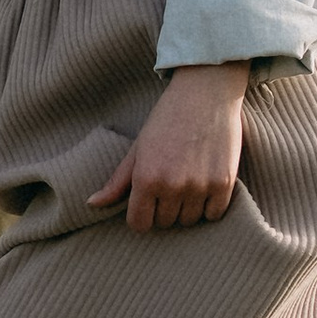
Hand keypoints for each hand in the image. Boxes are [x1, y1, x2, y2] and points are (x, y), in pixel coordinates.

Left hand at [88, 61, 249, 232]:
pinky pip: (213, 214)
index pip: (139, 224)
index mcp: (146, 178)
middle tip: (169, 182)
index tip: (147, 203)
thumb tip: (92, 204)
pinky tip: (205, 184)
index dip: (141, 216)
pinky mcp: (224, 183)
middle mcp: (172, 186)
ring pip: (189, 221)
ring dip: (186, 208)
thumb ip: (117, 181)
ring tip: (187, 180)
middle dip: (164, 208)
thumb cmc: (167, 119)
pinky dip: (209, 206)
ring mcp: (200, 186)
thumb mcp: (138, 148)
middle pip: (164, 223)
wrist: (205, 93)